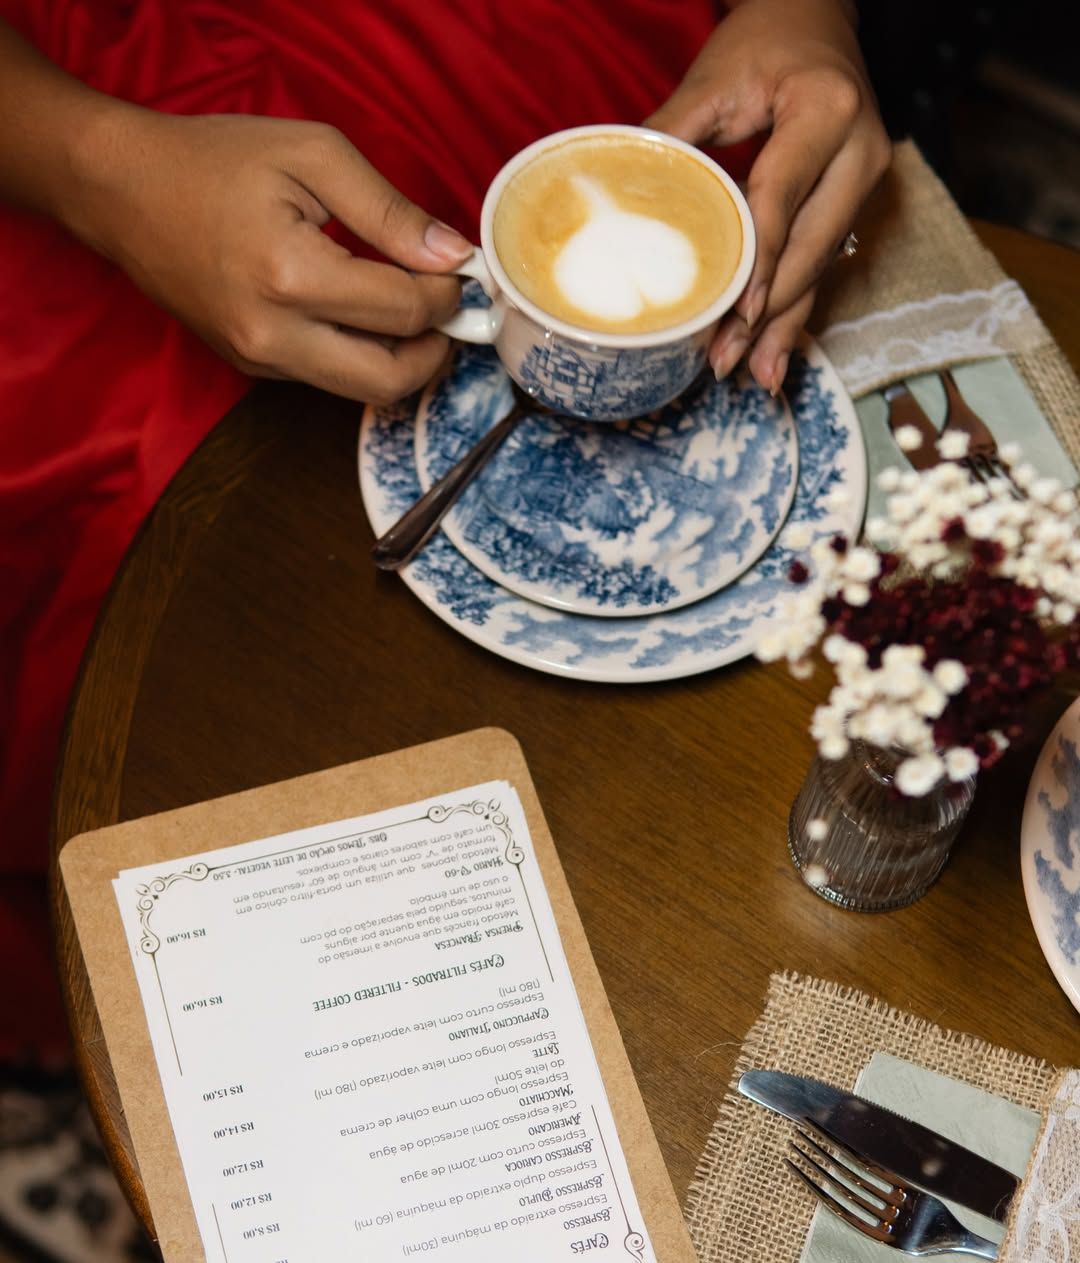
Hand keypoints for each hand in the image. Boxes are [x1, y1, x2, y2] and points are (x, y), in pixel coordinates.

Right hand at [69, 111, 471, 402]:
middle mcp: (272, 335)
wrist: (121, 190)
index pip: (404, 311)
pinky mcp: (251, 367)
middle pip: (390, 379)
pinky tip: (363, 314)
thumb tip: (452, 256)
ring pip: (361, 391)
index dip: (447, 294)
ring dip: (402, 360)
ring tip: (412, 311)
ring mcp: (258, 360)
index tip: (458, 269)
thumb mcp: (312, 155)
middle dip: (436, 349)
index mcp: (290, 275)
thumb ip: (389, 210)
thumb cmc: (214, 161)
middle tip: (448, 310)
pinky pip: (327, 379)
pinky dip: (360, 355)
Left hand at [646, 0, 890, 393]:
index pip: (782, 198)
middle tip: (726, 362)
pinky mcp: (855, 201)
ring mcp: (866, 179)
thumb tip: (614, 191)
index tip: (736, 315)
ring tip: (756, 377)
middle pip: (811, 248)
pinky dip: (796, 307)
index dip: (759, 261)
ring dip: (785, 325)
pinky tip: (778, 352)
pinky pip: (824, 262)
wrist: (816, 18)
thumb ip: (670, 133)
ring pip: (822, 266)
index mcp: (826, 110)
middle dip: (768, 315)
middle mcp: (860, 150)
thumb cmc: (764, 42)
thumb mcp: (712, 78)